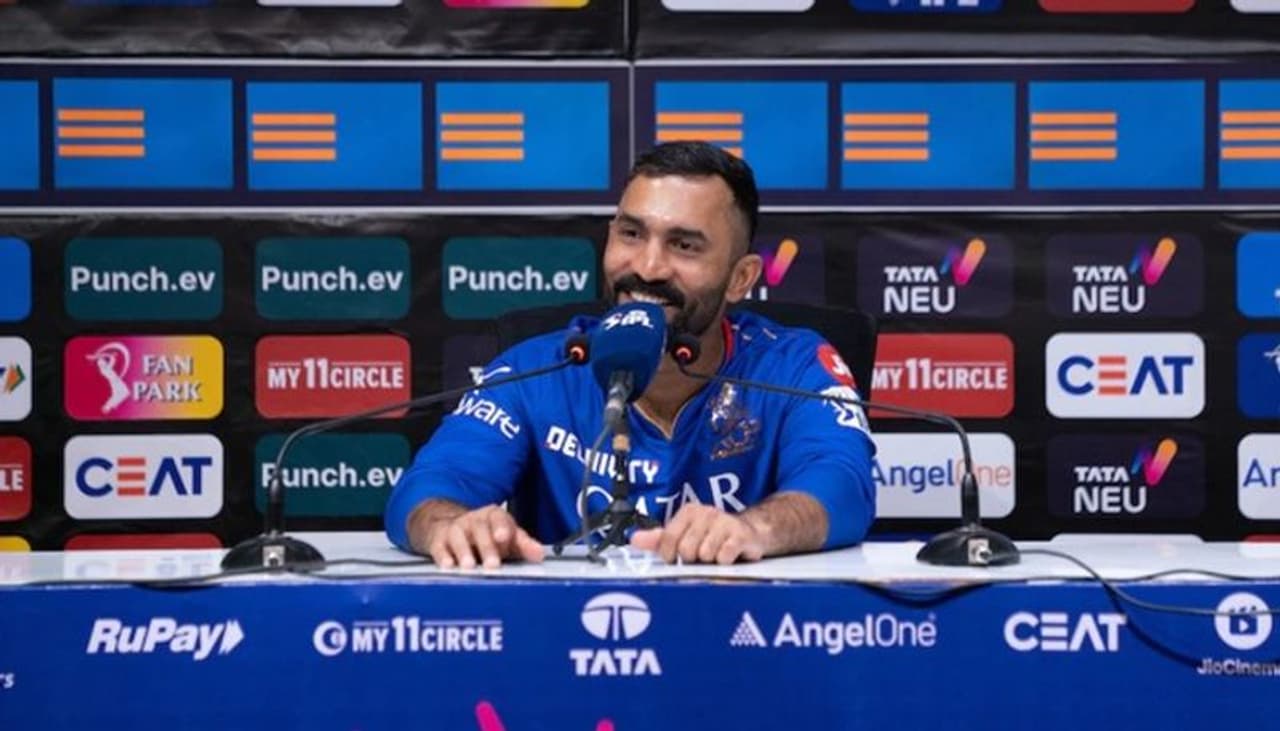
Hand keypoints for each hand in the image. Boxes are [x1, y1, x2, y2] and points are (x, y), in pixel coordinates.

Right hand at [414, 505, 543, 568]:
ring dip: (464, 552)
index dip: (502, 527)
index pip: (499, 518)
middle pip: (480, 530)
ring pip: (458, 537)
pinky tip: (448, 565)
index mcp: (493, 517)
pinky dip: (443, 556)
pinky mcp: (439, 541)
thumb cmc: (485, 535)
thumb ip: (523, 545)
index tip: (504, 537)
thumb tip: (538, 553)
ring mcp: (455, 529)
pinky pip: (439, 547)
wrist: (450, 526)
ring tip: (469, 566)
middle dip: (486, 547)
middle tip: (492, 564)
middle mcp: (473, 521)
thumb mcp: (507, 537)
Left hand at [629, 504, 765, 564]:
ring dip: (710, 562)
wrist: (749, 533)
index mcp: (688, 512)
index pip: (667, 539)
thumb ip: (659, 539)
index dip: (670, 555)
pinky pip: (723, 557)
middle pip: (686, 550)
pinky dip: (724, 562)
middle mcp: (706, 512)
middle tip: (701, 555)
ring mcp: (724, 522)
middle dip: (693, 559)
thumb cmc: (712, 536)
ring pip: (704, 555)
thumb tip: (634, 540)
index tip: (676, 558)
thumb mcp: (684, 535)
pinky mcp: (740, 535)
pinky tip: (728, 557)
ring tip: (715, 555)